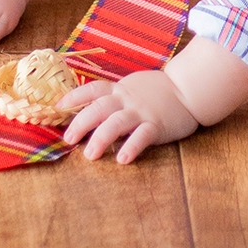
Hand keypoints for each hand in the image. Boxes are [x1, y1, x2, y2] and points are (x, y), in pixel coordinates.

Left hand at [59, 68, 199, 163]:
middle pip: (99, 108)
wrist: (189, 88)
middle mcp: (127, 99)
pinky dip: (131, 146)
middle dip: (81, 123)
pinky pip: (142, 136)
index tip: (58, 106)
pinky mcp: (157, 124)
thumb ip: (115, 97)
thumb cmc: (159, 91)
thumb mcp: (134, 87)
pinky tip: (122, 159)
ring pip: (116, 122)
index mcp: (120, 90)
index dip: (75, 96)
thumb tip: (89, 113)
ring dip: (101, 138)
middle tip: (68, 139)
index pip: (93, 89)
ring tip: (90, 155)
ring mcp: (142, 112)